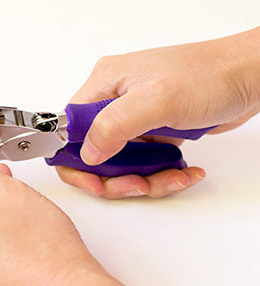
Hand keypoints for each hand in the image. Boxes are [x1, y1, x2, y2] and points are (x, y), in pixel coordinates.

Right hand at [58, 27, 259, 198]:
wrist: (251, 76)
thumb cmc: (210, 75)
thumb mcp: (157, 100)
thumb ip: (113, 126)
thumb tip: (87, 154)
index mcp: (104, 85)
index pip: (69, 129)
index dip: (76, 161)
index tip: (94, 182)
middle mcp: (114, 101)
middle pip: (94, 154)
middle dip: (115, 178)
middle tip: (137, 184)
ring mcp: (134, 118)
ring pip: (120, 164)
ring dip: (144, 180)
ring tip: (170, 178)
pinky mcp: (153, 130)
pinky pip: (144, 163)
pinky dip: (161, 174)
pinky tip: (183, 172)